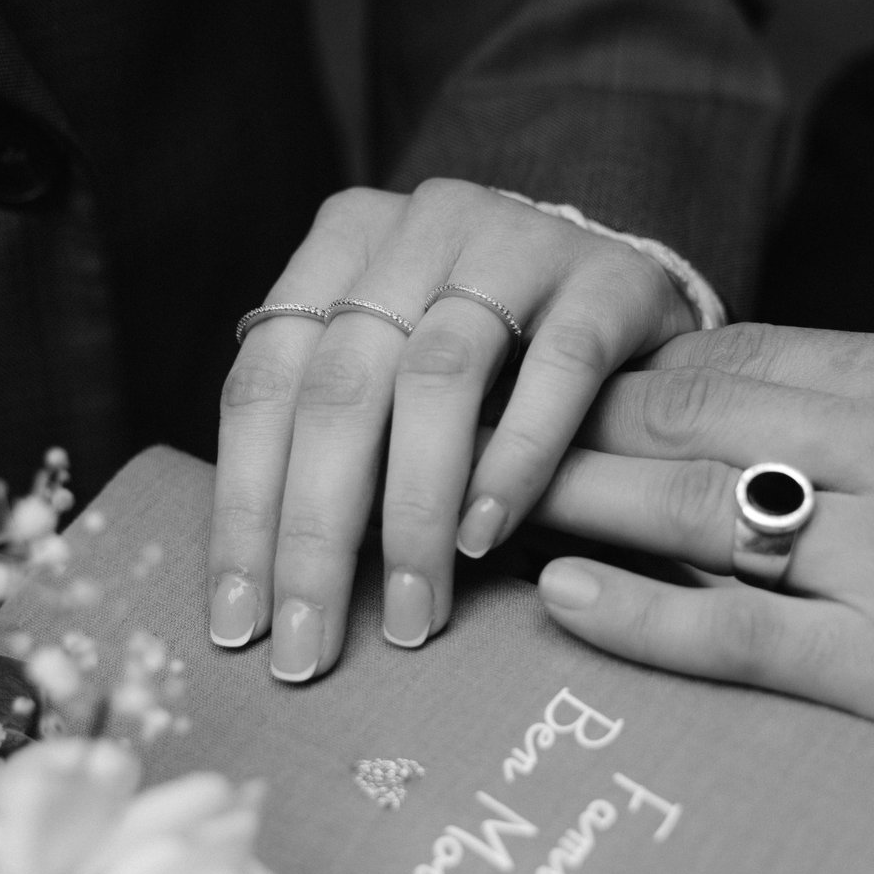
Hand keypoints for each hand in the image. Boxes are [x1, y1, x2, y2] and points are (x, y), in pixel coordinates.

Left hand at [209, 179, 693, 681]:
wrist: (635, 297)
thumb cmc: (496, 367)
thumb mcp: (397, 378)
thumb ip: (340, 444)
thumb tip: (269, 589)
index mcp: (341, 244)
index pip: (262, 386)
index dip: (242, 512)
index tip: (238, 623)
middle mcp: (418, 227)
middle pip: (338, 390)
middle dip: (314, 536)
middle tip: (312, 647)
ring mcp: (516, 240)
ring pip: (437, 379)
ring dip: (413, 513)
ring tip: (410, 613)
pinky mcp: (609, 277)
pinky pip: (556, 371)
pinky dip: (514, 461)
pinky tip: (486, 536)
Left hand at [529, 324, 873, 854]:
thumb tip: (745, 404)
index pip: (739, 353)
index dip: (629, 376)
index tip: (561, 399)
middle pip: (694, 415)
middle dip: (575, 427)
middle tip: (485, 445)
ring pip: (695, 509)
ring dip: (578, 506)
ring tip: (490, 511)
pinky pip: (738, 630)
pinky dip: (640, 614)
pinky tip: (568, 602)